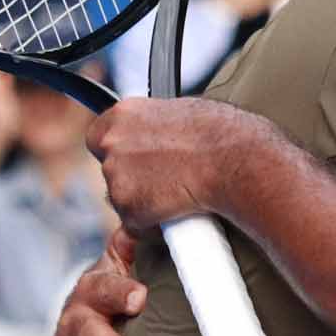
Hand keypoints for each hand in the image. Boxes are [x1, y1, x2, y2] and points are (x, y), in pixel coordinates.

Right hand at [51, 227, 144, 335]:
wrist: (92, 310)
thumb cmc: (124, 285)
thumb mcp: (129, 258)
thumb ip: (140, 240)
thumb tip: (161, 216)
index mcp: (93, 286)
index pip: (103, 286)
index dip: (120, 291)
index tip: (140, 299)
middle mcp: (74, 319)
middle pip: (83, 331)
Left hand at [85, 97, 252, 230]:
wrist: (237, 161)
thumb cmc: (222, 134)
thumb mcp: (181, 112)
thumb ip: (155, 125)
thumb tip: (159, 135)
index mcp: (123, 114)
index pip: (98, 136)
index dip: (117, 150)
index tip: (133, 159)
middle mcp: (112, 144)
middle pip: (110, 169)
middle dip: (132, 177)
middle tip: (164, 179)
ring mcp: (117, 179)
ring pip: (124, 198)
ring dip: (145, 200)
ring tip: (180, 191)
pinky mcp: (129, 211)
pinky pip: (137, 223)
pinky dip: (155, 223)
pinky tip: (180, 208)